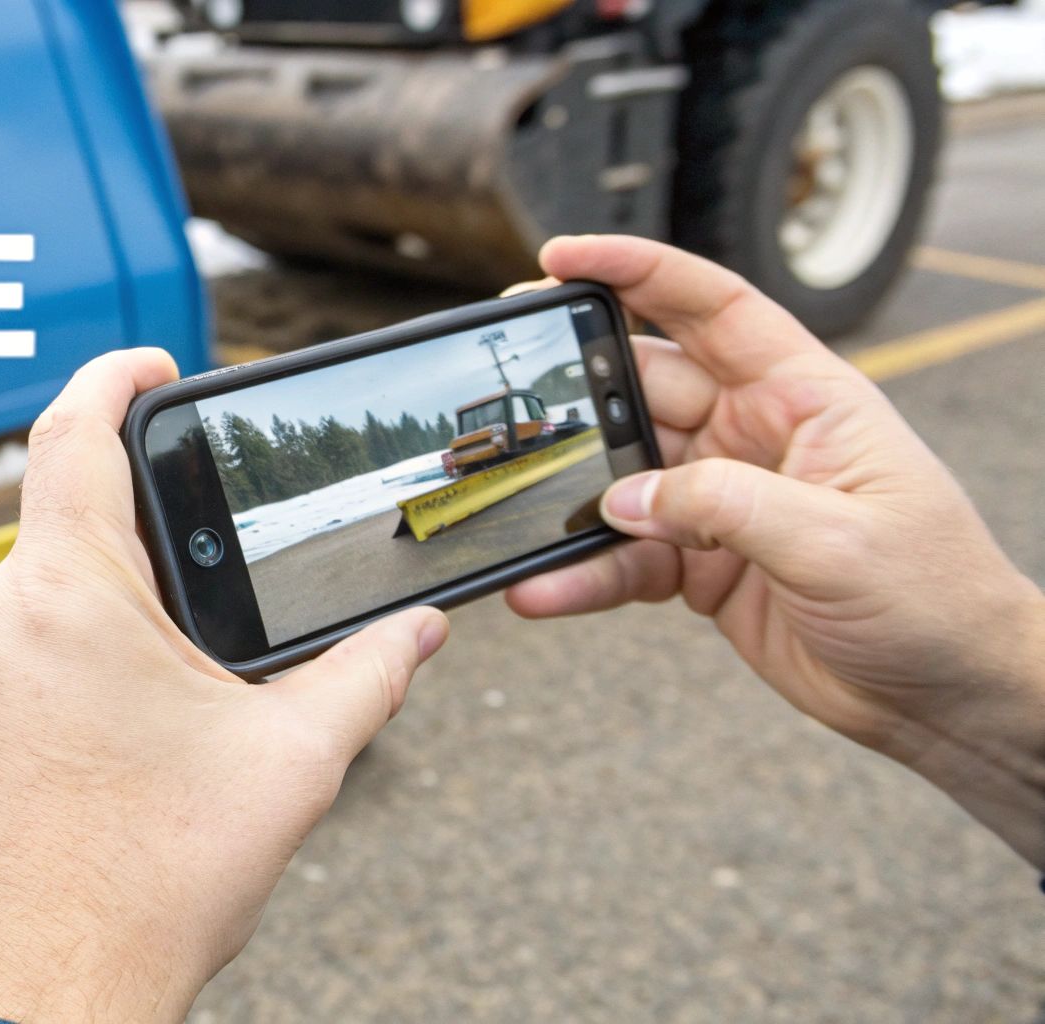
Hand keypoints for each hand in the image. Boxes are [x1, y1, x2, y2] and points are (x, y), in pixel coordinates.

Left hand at [0, 349, 447, 1021]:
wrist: (47, 990)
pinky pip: (32, 623)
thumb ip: (364, 676)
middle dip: (139, 480)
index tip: (157, 363)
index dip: (115, 377)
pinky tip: (159, 665)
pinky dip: (93, 613)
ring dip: (122, 558)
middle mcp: (1, 617)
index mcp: (68, 597)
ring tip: (205, 588)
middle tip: (212, 484)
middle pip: (64, 497)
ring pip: (49, 566)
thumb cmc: (146, 885)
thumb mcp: (290, 765)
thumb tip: (419, 632)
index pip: (73, 433)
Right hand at [505, 235, 1044, 866]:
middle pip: (646, 389)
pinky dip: (582, 573)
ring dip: (570, 499)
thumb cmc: (933, 598)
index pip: (714, 308)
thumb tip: (624, 497)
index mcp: (805, 397)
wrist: (947, 695)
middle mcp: (755, 437)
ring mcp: (724, 502)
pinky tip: (543, 588)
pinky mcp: (701, 565)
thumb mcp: (837, 540)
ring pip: (622, 479)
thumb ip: (724, 507)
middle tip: (513, 390)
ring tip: (516, 512)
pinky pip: (625, 557)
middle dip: (578, 387)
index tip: (562, 255)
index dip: (639, 271)